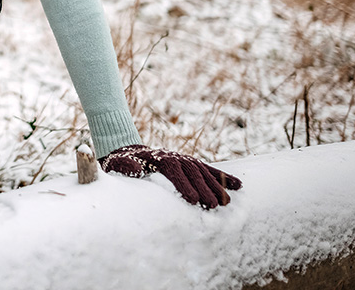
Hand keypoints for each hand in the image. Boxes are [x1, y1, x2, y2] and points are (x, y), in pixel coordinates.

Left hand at [99, 144, 241, 208]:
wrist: (124, 148)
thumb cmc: (119, 161)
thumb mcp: (116, 163)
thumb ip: (125, 165)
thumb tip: (137, 169)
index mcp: (156, 158)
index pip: (173, 170)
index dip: (184, 185)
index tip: (193, 201)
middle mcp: (172, 156)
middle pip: (192, 171)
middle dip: (204, 189)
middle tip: (215, 206)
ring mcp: (181, 158)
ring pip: (202, 170)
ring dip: (216, 185)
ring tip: (227, 202)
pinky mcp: (187, 162)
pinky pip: (207, 168)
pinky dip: (222, 176)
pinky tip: (238, 185)